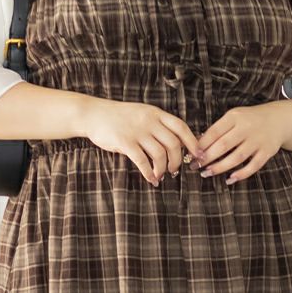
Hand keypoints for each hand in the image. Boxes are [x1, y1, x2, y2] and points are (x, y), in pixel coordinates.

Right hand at [79, 98, 203, 186]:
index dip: (193, 143)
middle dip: (177, 161)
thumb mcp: (142, 114)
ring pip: (160, 155)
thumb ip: (158, 125)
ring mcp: (137, 131)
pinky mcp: (124, 142)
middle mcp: (149, 121)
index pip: (181, 127)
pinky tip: (150, 179)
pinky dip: (148, 173)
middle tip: (174, 171)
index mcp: (156, 113)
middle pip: (173, 144)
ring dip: (163, 169)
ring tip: (160, 175)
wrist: (93, 114)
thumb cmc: (119, 117)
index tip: (198, 155)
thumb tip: (177, 143)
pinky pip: (142, 161)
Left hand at [193, 102, 288, 183]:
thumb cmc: (250, 120)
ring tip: (207, 173)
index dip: (201, 145)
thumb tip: (197, 144)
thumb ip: (219, 129)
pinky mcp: (267, 152)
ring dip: (220, 167)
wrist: (280, 119)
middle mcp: (247, 127)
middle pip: (223, 145)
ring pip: (237, 157)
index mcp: (235, 116)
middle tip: (195, 166)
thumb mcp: (234, 118)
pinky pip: (253, 166)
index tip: (191, 155)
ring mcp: (258, 140)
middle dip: (207, 158)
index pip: (214, 132)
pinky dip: (241, 174)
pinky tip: (229, 179)